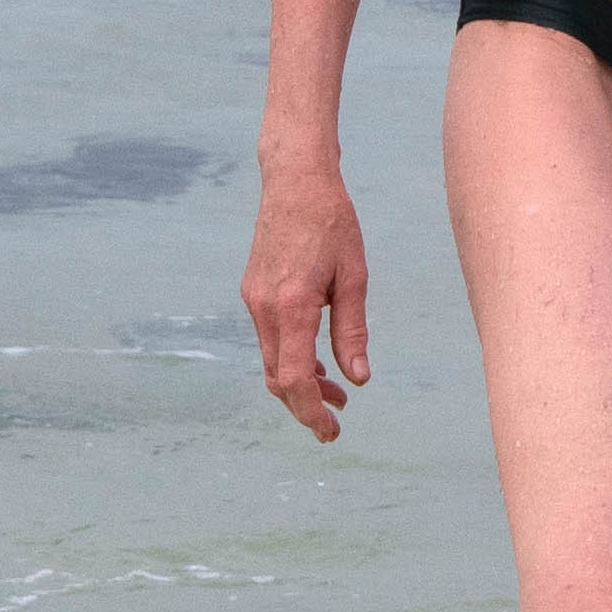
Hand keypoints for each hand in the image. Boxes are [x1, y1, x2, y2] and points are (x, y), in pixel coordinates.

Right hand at [242, 161, 371, 441]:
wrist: (295, 179)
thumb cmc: (332, 222)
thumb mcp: (354, 277)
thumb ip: (353, 332)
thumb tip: (359, 380)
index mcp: (291, 306)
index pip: (294, 380)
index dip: (311, 413)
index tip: (331, 432)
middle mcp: (264, 307)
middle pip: (278, 379)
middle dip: (305, 406)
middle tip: (336, 422)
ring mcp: (253, 299)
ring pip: (272, 360)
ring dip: (299, 383)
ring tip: (336, 393)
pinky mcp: (253, 291)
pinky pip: (269, 339)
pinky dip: (290, 358)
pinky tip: (317, 362)